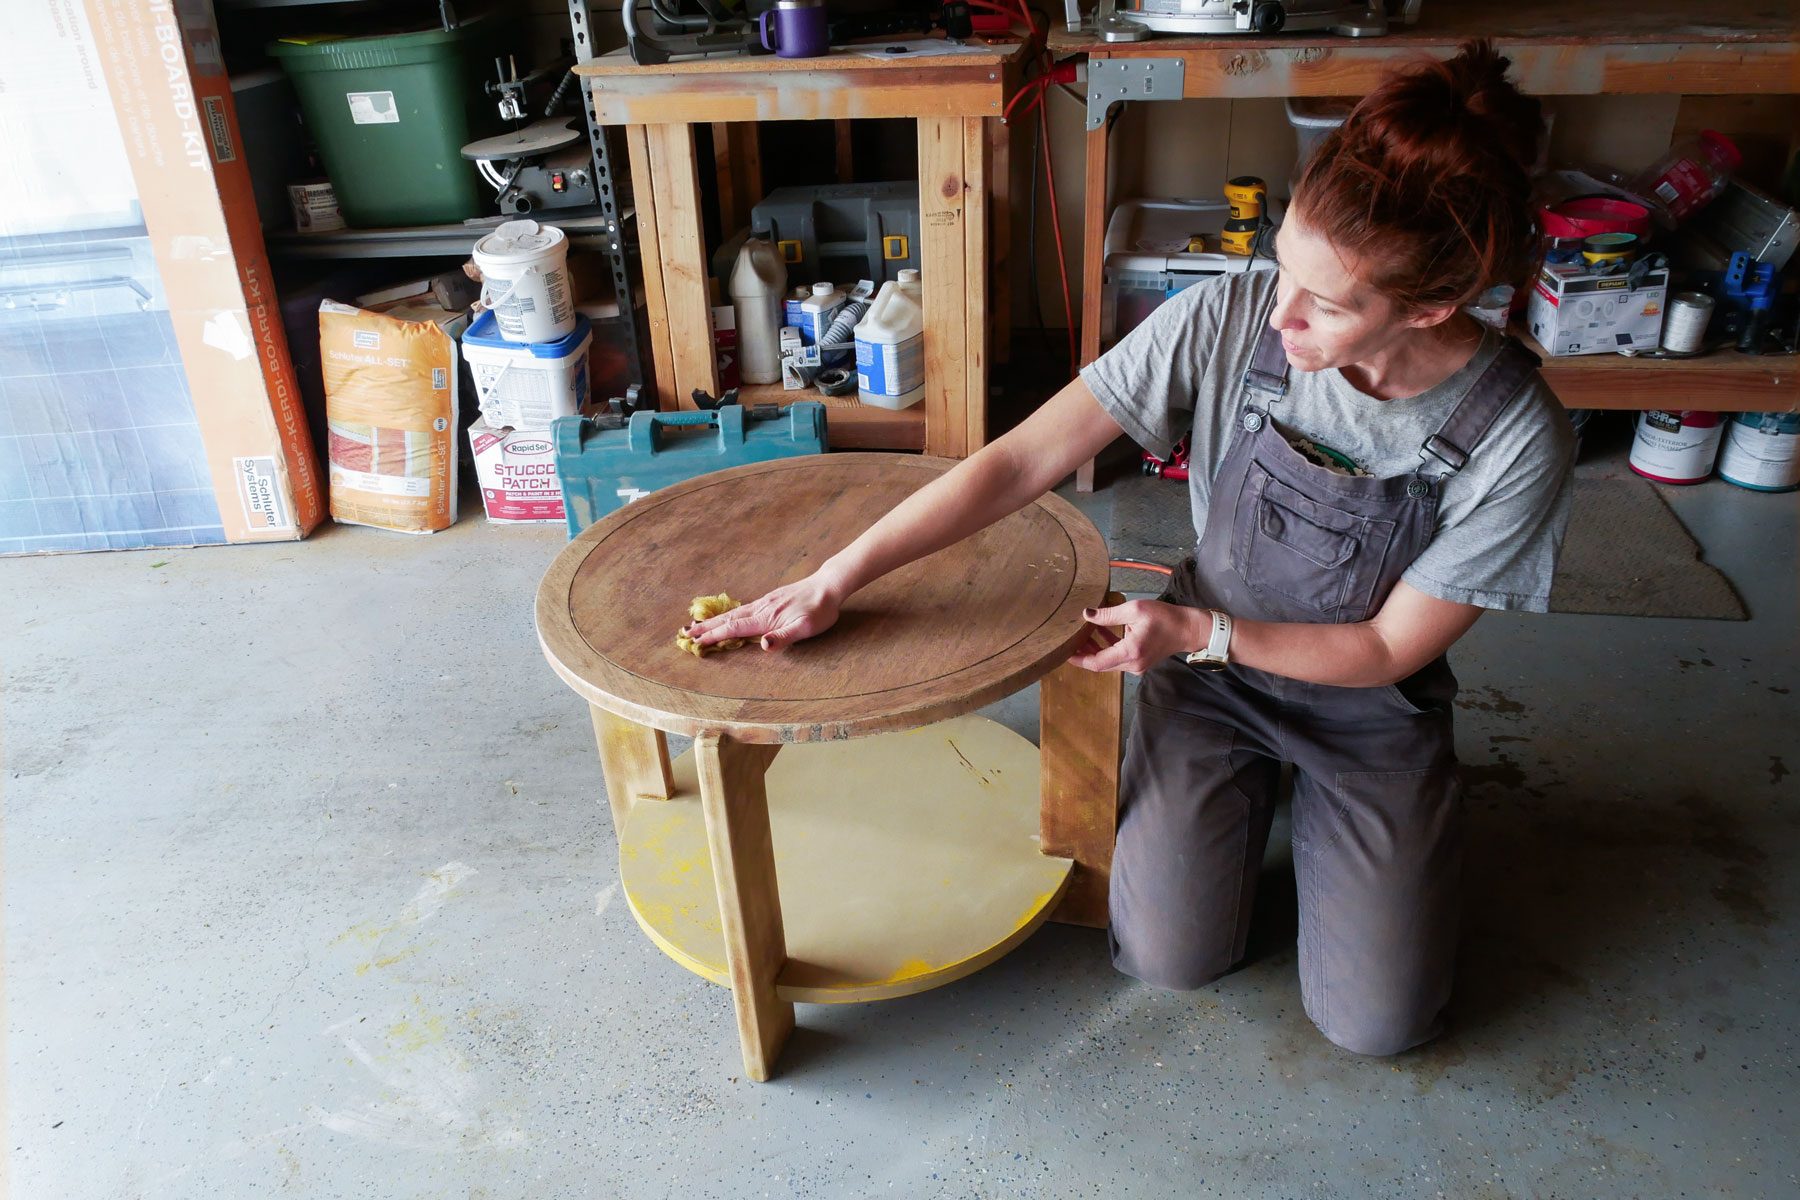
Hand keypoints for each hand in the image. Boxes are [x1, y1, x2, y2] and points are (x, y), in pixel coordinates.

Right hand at [684, 573, 843, 652]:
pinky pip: (743, 608)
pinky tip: (727, 616)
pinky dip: (728, 613)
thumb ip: (783, 637)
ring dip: (714, 620)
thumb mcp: (805, 628)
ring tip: (698, 624)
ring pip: (733, 612)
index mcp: (765, 618)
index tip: (696, 642)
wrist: (828, 586)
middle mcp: (760, 608)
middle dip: (706, 627)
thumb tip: (763, 645)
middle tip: (685, 632)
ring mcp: (764, 602)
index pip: (734, 628)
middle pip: (728, 618)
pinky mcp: (770, 599)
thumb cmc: (819, 610)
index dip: (714, 635)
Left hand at [1066, 600, 1204, 674]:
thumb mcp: (1135, 610)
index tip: (1064, 652)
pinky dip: (1108, 646)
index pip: (1097, 663)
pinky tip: (1101, 631)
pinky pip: (1118, 657)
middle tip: (1070, 637)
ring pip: (1108, 661)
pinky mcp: (1140, 662)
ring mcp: (1136, 666)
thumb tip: (1086, 614)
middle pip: (1100, 663)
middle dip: (1084, 651)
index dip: (1078, 659)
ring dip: (1095, 648)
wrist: (1188, 629)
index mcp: (1129, 653)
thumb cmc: (1165, 618)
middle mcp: (1132, 664)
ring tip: (1082, 633)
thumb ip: (1109, 614)